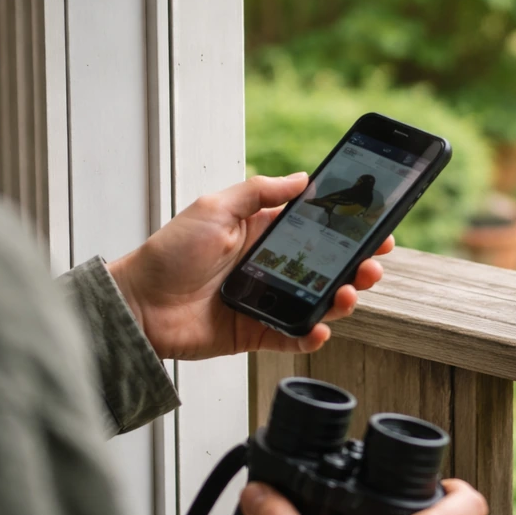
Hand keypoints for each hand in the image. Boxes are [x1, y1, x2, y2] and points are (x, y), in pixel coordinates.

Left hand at [106, 173, 394, 360]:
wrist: (139, 304)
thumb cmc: (170, 252)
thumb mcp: (215, 207)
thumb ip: (259, 192)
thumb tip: (303, 178)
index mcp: (263, 234)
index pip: (317, 230)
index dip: (349, 228)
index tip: (376, 225)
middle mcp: (270, 267)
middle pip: (327, 267)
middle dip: (357, 264)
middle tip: (374, 263)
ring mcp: (267, 301)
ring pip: (319, 302)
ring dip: (343, 298)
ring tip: (351, 291)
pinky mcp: (257, 333)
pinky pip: (294, 336)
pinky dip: (313, 334)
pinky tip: (321, 325)